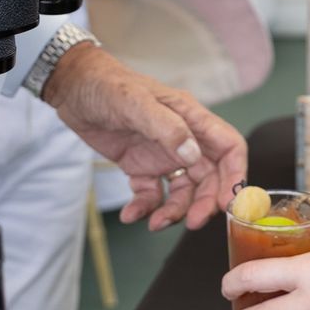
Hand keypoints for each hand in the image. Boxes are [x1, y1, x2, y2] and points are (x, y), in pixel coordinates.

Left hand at [42, 44, 245, 229]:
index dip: (236, 175)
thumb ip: (167, 128)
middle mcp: (182, 140)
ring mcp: (162, 155)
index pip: (229, 148)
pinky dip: (145, 209)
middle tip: (193, 223)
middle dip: (205, 202)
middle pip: (209, 177)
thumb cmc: (107, 86)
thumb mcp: (136, 103)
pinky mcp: (140, 168)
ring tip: (156, 223)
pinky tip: (131, 215)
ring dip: (175, 211)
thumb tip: (193, 156)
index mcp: (191, 118)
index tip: (229, 202)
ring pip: (183, 191)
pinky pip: (151, 195)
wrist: (73, 89)